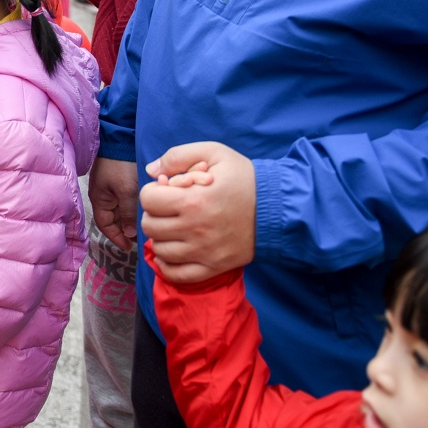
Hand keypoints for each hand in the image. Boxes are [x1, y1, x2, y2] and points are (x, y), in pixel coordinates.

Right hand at [87, 159, 137, 248]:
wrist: (121, 138)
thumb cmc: (120, 165)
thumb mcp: (126, 190)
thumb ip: (128, 213)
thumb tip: (129, 233)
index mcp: (99, 200)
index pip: (105, 226)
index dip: (116, 238)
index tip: (129, 247)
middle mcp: (103, 196)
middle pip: (113, 220)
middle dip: (125, 230)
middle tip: (141, 239)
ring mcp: (111, 188)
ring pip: (120, 211)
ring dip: (130, 219)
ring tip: (144, 227)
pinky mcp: (120, 181)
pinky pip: (125, 201)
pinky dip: (133, 208)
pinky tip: (144, 211)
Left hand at [140, 142, 256, 284]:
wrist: (279, 208)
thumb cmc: (245, 179)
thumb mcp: (214, 153)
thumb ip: (178, 156)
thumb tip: (151, 170)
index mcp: (193, 200)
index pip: (148, 200)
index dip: (153, 192)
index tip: (165, 190)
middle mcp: (195, 228)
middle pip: (150, 225)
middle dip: (154, 213)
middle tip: (169, 208)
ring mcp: (204, 252)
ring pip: (159, 249)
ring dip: (161, 237)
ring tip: (173, 227)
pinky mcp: (214, 267)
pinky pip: (176, 274)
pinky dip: (167, 264)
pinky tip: (173, 250)